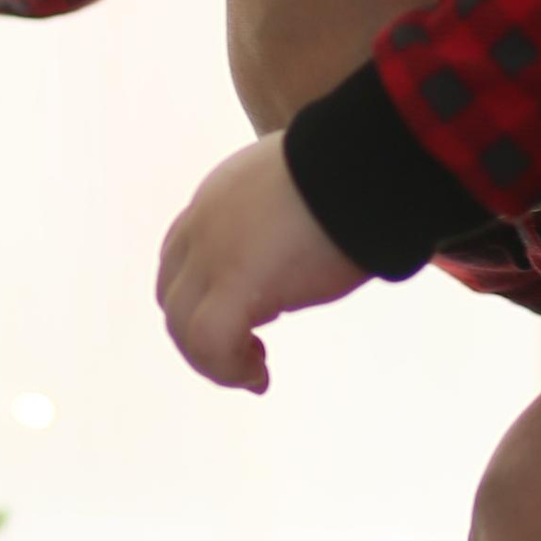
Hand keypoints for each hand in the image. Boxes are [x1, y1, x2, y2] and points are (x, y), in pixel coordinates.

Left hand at [156, 134, 367, 390]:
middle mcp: (202, 226)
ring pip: (182, 325)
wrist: (367, 163)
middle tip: (250, 354)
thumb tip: (299, 254)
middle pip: (174, 297)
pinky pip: (210, 342)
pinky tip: (258, 377)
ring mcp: (213, 254)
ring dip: (213, 359)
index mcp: (216, 202)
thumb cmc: (354, 176)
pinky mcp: (235, 282)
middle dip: (202, 334)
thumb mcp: (299, 194)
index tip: (248, 320)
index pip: (180, 260)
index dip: (202, 299)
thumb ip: (280, 222)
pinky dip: (227, 369)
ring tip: (254, 371)